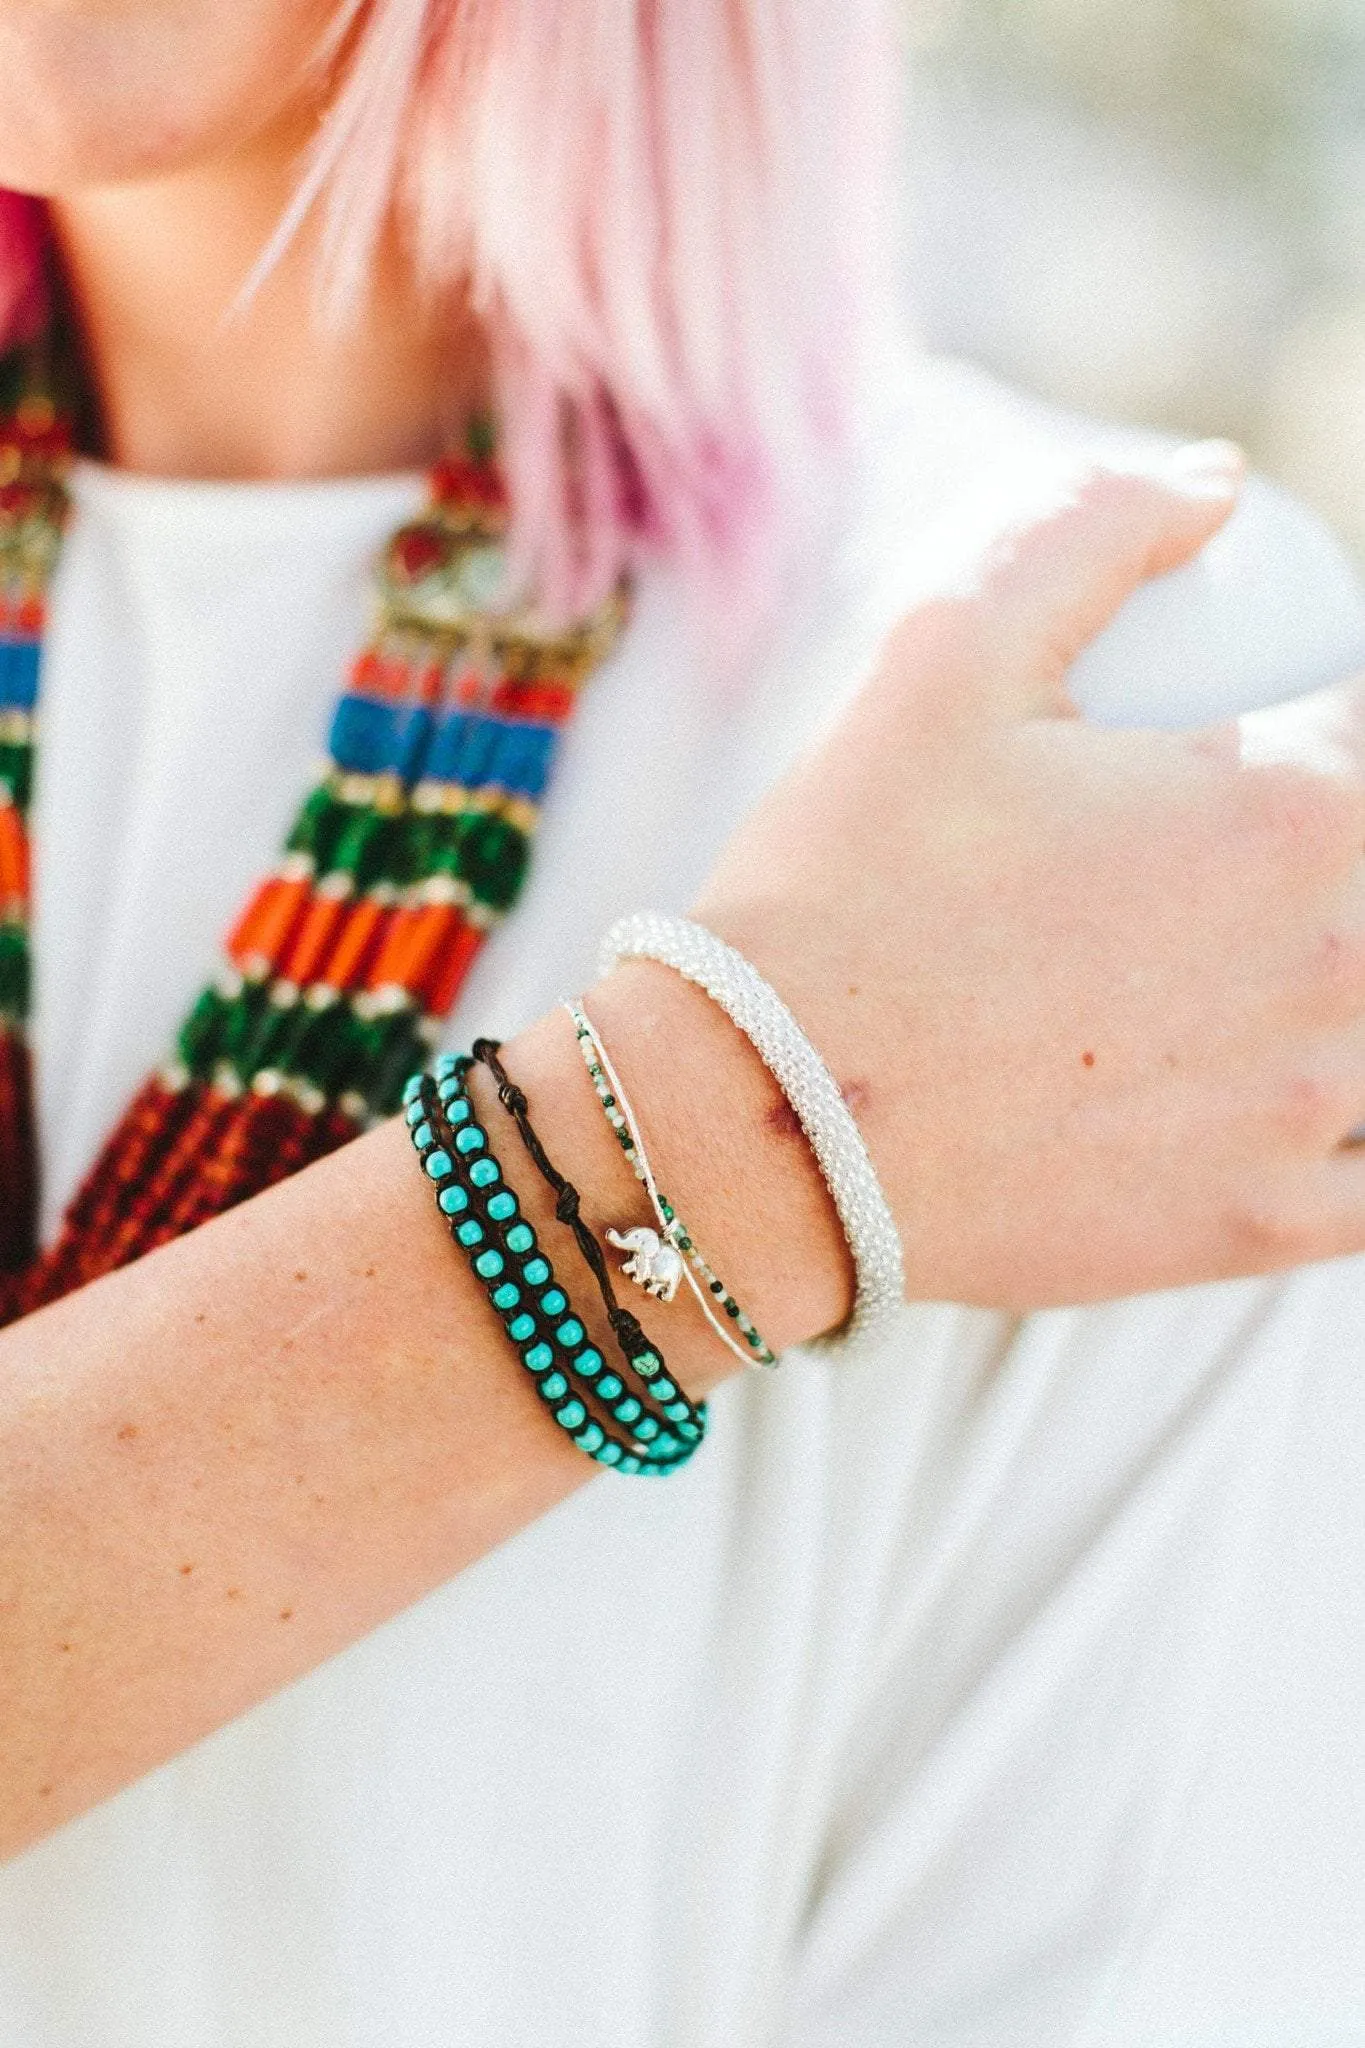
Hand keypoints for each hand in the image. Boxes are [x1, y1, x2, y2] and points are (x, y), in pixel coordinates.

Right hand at [692, 449, 1364, 1307]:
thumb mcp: (943, 655)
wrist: (756, 1122)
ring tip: (1225, 978)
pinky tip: (1276, 1091)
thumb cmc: (843, 885)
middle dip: (1320, 859)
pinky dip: (1342, 1128)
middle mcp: (1339, 967)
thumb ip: (1093, 533)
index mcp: (1297, 813)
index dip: (1323, 731)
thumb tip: (1218, 483)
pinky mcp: (1258, 1229)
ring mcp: (1308, 1114)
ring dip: (1336, 994)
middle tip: (1205, 872)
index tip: (1246, 753)